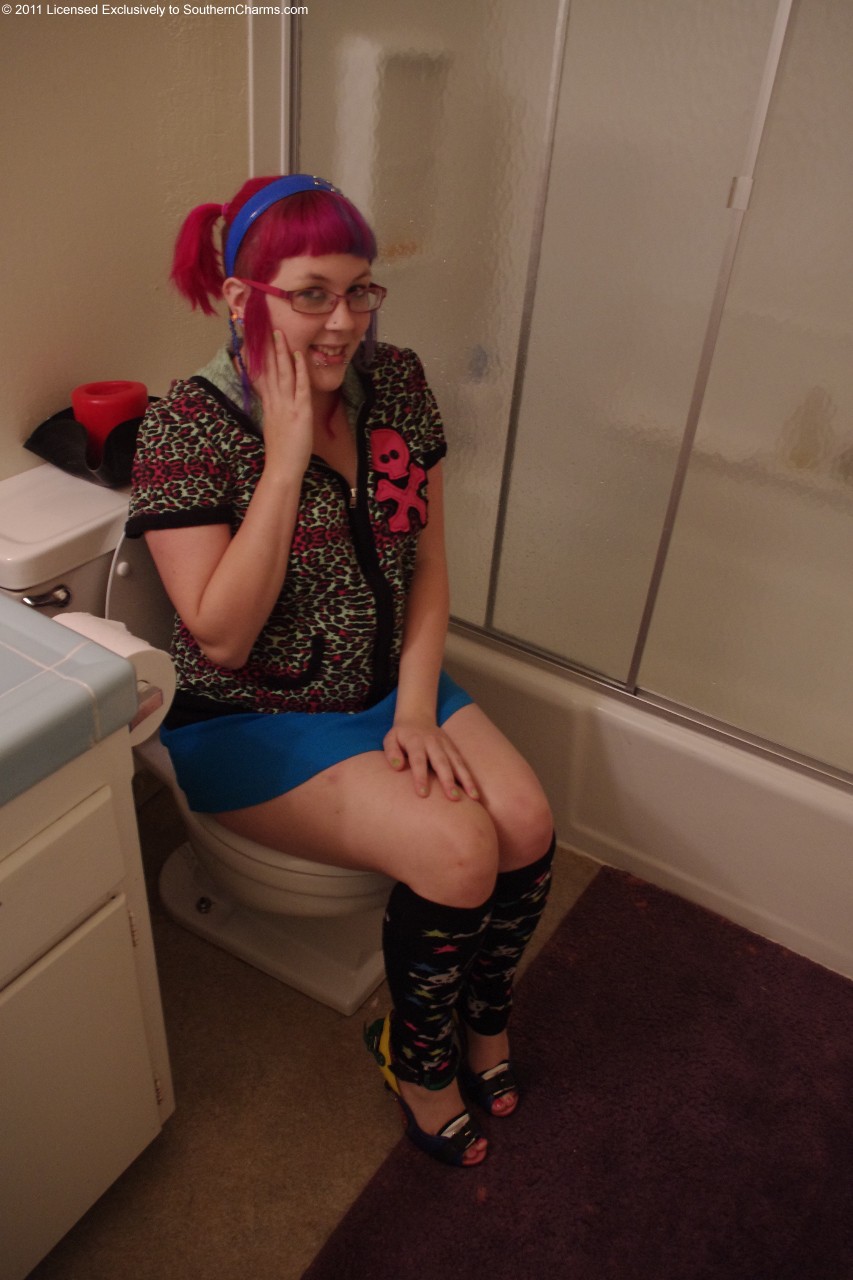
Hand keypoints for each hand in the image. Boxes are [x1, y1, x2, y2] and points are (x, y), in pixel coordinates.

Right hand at [254, 329, 312, 475]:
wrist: (282, 469)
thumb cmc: (281, 453)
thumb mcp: (273, 428)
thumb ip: (272, 412)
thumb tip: (272, 401)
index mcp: (268, 406)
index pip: (262, 376)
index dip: (260, 358)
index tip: (256, 342)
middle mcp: (274, 402)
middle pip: (269, 370)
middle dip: (268, 349)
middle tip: (266, 328)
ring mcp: (286, 406)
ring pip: (282, 374)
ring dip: (281, 353)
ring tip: (280, 334)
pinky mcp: (300, 412)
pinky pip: (300, 387)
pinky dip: (299, 370)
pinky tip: (298, 356)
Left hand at [384, 717, 479, 801]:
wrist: (417, 716)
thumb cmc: (401, 735)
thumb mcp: (390, 739)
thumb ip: (392, 752)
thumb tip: (397, 767)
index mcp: (416, 741)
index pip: (418, 760)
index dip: (420, 777)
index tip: (422, 794)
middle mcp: (433, 743)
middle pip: (442, 762)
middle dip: (448, 781)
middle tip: (453, 798)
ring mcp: (446, 745)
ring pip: (457, 763)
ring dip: (466, 780)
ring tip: (473, 797)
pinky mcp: (453, 749)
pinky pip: (463, 764)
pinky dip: (470, 777)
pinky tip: (475, 793)